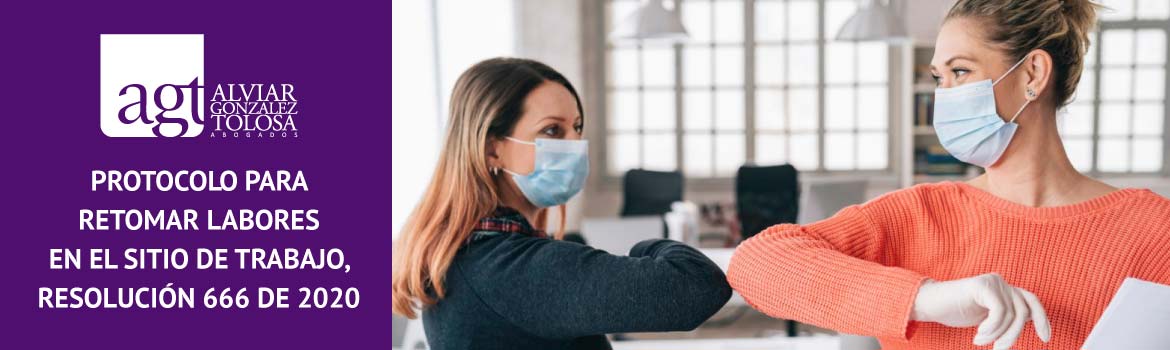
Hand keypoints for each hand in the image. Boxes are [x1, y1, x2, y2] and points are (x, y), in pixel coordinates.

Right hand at [911, 273, 1050, 348]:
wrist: (929, 303)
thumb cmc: (955, 311)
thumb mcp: (986, 317)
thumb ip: (1004, 317)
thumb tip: (1024, 327)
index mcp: (1004, 290)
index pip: (1032, 301)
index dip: (1042, 319)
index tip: (1045, 338)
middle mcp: (1001, 282)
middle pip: (1023, 312)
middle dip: (1013, 335)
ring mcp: (992, 281)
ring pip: (1012, 314)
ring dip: (998, 335)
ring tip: (980, 342)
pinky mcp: (982, 284)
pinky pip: (999, 311)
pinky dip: (991, 328)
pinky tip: (978, 334)